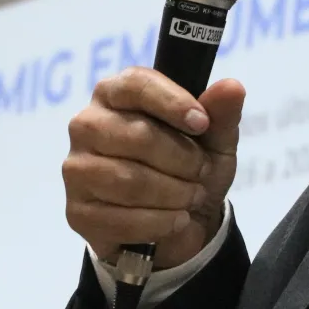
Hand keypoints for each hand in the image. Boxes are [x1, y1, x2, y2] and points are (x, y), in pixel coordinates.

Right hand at [63, 69, 245, 270]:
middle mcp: (86, 125)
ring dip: (174, 194)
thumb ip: (221, 113)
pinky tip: (174, 220)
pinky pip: (121, 218)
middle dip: (182, 159)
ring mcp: (76, 169)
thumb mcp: (214, 140)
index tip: (202, 124)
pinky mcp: (76, 211)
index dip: (171, 102)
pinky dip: (160, 223)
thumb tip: (231, 87)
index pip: (135, 84)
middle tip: (202, 172)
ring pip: (129, 180)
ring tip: (191, 197)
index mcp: (115, 93)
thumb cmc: (188, 167)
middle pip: (137, 136)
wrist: (176, 224)